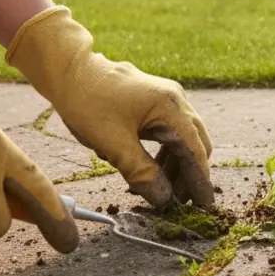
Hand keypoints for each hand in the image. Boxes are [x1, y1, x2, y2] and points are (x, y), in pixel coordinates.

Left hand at [5, 7, 213, 207]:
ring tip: (165, 189)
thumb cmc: (89, 103)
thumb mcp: (113, 144)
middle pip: (196, 142)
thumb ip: (141, 173)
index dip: (200, 179)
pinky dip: (166, 152)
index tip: (205, 204)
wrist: (69, 70)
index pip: (195, 150)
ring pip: (183, 137)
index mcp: (170, 107)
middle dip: (191, 173)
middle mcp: (175, 99)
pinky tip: (152, 167)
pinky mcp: (155, 101)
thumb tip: (164, 198)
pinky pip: (169, 130)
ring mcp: (166, 98)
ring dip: (177, 164)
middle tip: (182, 202)